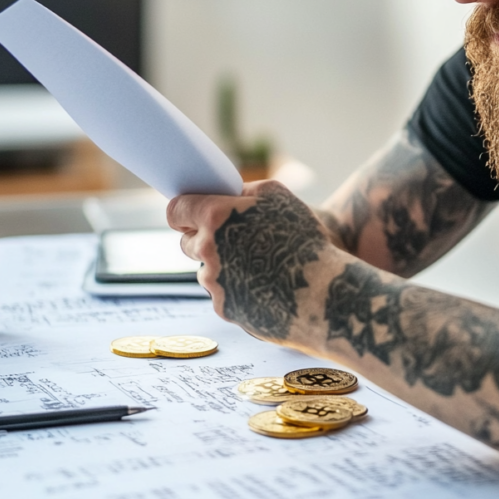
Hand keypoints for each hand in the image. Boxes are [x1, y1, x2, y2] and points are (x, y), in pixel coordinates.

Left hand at [167, 180, 333, 342]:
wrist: (322, 293)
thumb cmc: (305, 240)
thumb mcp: (278, 196)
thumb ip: (244, 190)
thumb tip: (227, 193)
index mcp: (215, 217)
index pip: (176, 210)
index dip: (182, 212)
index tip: (189, 216)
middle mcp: (207, 250)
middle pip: (188, 243)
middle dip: (205, 240)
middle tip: (234, 240)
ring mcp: (214, 283)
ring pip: (208, 271)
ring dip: (224, 267)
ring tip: (261, 267)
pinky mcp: (225, 309)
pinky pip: (223, 295)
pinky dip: (238, 291)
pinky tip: (265, 287)